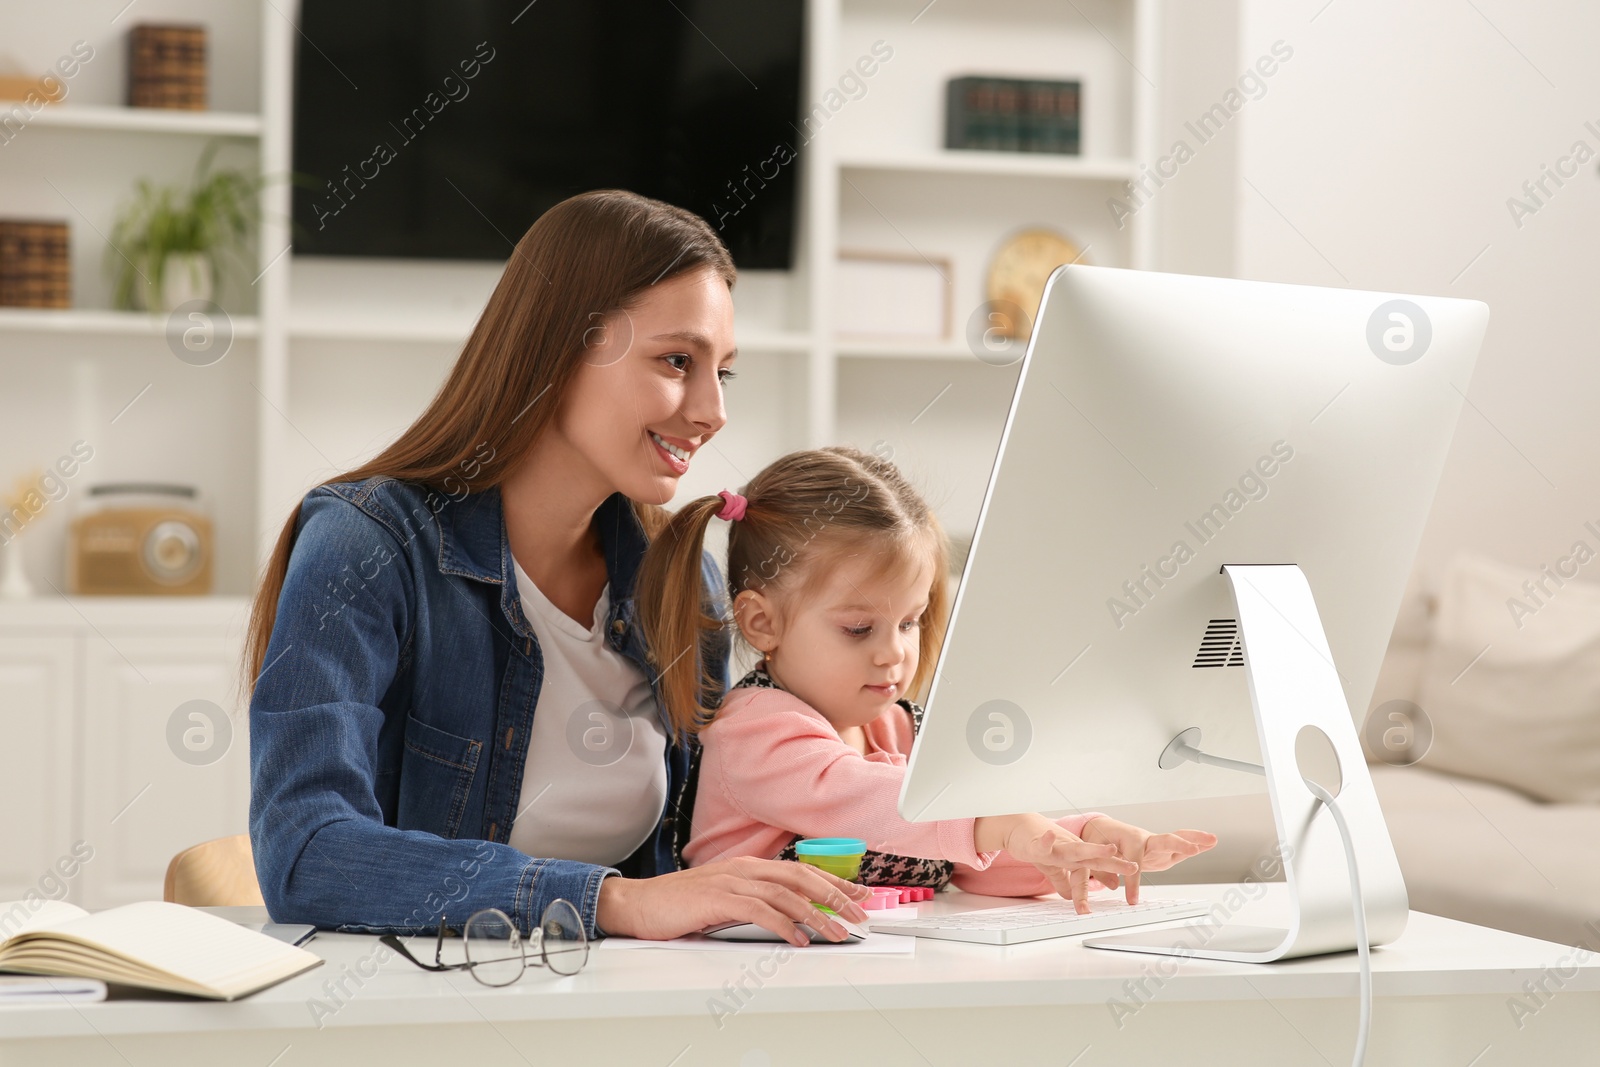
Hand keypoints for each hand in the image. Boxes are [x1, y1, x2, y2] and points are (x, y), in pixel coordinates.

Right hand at [595, 857, 872, 946]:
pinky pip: (760, 910)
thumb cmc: (680, 904)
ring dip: (817, 914)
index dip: (833, 882)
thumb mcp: (725, 897)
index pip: (801, 870)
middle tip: (860, 913)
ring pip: (787, 894)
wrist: (639, 903)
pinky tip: (798, 938)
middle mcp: (745, 868)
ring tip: (837, 932)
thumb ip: (755, 901)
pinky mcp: (718, 899)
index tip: (858, 895)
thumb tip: (791, 917)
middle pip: (802, 877)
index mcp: (749, 866)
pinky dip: (784, 924)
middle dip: (836, 895)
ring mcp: (732, 881)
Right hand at [975, 813, 1139, 912]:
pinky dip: (1046, 840)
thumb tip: (1071, 896)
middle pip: (1094, 858)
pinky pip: (1042, 844)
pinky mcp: (1037, 844)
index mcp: (1074, 857)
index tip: (1117, 890)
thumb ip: (1064, 881)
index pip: (1091, 872)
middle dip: (1114, 863)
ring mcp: (1055, 846)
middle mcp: (1069, 850)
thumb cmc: (1037, 844)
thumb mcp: (1052, 867)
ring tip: (1110, 849)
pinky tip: (1049, 836)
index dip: (1102, 882)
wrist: (1017, 826)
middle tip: (1133, 867)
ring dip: (1093, 849)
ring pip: (1076, 849)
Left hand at [1078, 816, 1217, 906]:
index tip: (1132, 900)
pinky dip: (1196, 844)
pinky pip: (1180, 848)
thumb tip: (1111, 886)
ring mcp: (1156, 844)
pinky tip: (1211, 843)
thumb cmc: (1100, 841)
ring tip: (1213, 838)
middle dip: (1177, 844)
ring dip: (1195, 839)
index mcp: (1127, 840)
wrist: (1107, 831)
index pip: (1133, 862)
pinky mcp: (1162, 851)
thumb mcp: (1093, 855)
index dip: (1132, 881)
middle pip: (1163, 840)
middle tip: (1191, 849)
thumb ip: (1099, 871)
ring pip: (1176, 840)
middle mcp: (1145, 839)